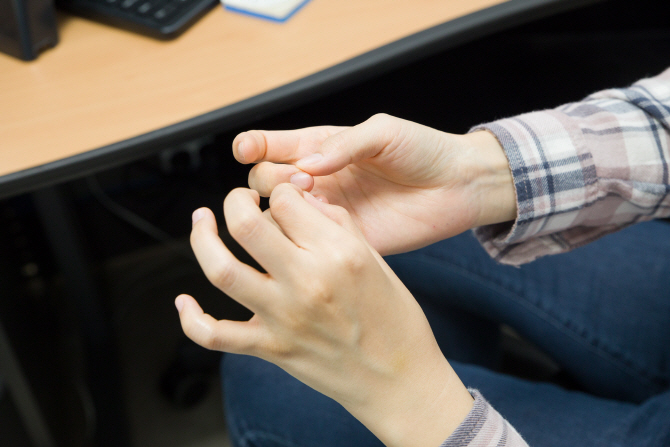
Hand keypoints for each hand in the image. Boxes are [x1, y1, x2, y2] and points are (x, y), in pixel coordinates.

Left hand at [176, 185, 472, 446]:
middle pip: (245, 225)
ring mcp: (283, 318)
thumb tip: (300, 200)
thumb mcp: (376, 259)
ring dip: (202, 239)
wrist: (398, 379)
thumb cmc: (394, 318)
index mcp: (339, 254)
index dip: (280, 192)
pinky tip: (184, 300)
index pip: (286, 201)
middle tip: (237, 200)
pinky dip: (191, 318)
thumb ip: (337, 224)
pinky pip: (215, 335)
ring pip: (222, 270)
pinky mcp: (270, 347)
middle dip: (234, 201)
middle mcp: (307, 283)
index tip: (283, 199)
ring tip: (201, 221)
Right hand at [234, 114, 515, 255]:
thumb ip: (343, 145)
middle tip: (303, 181)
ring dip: (282, 211)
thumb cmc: (423, 150)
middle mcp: (318, 180)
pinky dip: (305, 238)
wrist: (458, 186)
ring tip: (312, 203)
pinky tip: (323, 228)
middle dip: (271, 180)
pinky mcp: (344, 241)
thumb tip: (305, 165)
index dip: (252, 146)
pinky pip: (310, 244)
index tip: (246, 149)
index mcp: (321, 148)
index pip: (271, 146)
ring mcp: (329, 212)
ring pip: (279, 216)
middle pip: (266, 182)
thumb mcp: (383, 133)